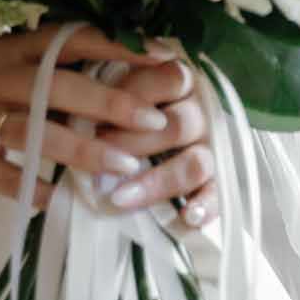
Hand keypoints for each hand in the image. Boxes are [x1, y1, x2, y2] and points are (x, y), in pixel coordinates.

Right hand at [0, 21, 194, 212]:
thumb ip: (45, 67)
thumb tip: (118, 73)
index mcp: (7, 50)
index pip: (69, 40)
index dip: (115, 47)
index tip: (159, 57)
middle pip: (59, 86)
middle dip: (112, 105)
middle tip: (155, 121)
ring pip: (36, 132)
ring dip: (85, 152)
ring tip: (125, 167)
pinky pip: (3, 175)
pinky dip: (35, 188)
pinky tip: (64, 200)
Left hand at [92, 41, 219, 233]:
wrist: (155, 137)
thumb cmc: (121, 109)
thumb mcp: (115, 90)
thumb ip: (109, 91)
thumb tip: (81, 110)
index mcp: (181, 82)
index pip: (168, 80)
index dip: (132, 96)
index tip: (97, 112)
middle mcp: (201, 113)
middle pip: (178, 125)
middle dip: (133, 144)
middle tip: (96, 158)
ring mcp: (211, 149)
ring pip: (196, 163)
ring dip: (157, 182)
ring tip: (119, 198)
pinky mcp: (217, 182)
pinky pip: (218, 195)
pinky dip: (205, 207)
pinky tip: (186, 218)